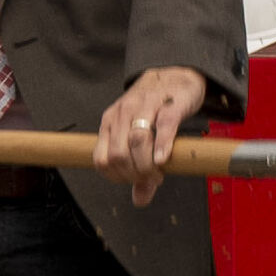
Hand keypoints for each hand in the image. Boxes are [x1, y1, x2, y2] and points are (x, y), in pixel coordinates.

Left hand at [95, 64, 203, 198]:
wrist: (174, 74)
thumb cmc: (154, 108)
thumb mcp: (139, 136)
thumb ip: (137, 168)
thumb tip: (139, 200)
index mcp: (110, 123)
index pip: (101, 159)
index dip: (116, 177)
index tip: (135, 182)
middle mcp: (123, 114)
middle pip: (118, 154)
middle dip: (134, 174)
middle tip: (151, 178)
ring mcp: (145, 107)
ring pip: (137, 141)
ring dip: (147, 165)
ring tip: (158, 172)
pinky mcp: (170, 104)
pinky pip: (163, 126)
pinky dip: (161, 146)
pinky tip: (163, 159)